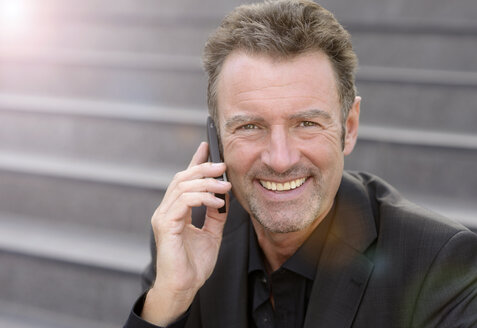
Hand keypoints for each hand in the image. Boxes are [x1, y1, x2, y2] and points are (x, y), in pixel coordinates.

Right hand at [141, 142, 230, 325]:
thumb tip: (224, 196)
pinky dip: (202, 198)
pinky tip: (217, 202)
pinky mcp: (165, 224)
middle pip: (182, 177)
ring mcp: (163, 216)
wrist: (184, 287)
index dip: (195, 161)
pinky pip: (184, 201)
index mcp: (176, 210)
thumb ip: (216, 213)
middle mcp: (166, 209)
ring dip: (206, 182)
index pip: (184, 179)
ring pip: (182, 185)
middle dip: (203, 167)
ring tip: (225, 185)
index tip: (207, 147)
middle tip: (222, 165)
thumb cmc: (194, 264)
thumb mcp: (212, 233)